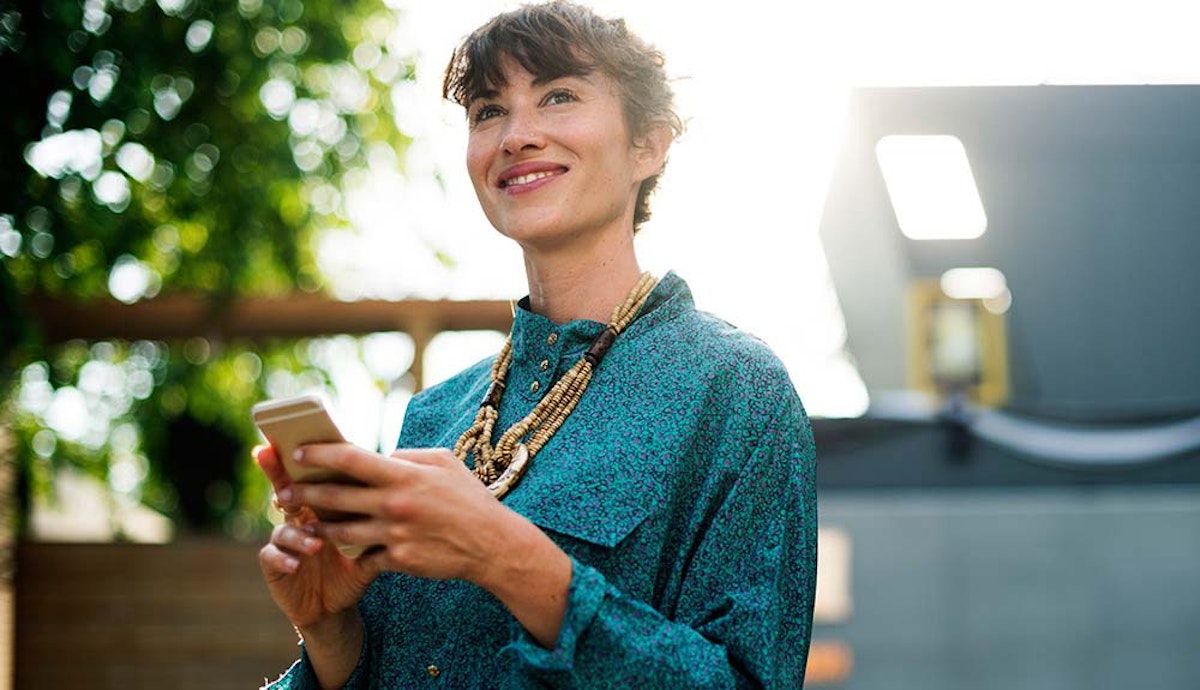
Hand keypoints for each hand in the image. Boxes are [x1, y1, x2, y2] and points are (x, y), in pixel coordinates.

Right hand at [255, 445, 378, 631]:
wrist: (336, 605)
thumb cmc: (355, 566)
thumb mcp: (370, 540)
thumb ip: (380, 514)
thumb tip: (405, 484)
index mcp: (321, 505)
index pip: (312, 475)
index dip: (303, 457)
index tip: (298, 439)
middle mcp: (298, 517)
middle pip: (285, 489)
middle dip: (278, 474)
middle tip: (279, 465)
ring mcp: (283, 540)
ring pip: (283, 527)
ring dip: (297, 533)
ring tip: (316, 543)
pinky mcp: (274, 565)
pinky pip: (272, 556)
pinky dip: (283, 558)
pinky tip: (296, 564)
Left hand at [278, 444, 511, 583]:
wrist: (491, 544)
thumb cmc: (468, 498)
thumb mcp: (444, 462)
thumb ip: (408, 457)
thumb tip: (381, 456)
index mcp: (403, 475)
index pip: (350, 459)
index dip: (319, 454)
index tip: (298, 453)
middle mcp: (394, 504)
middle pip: (334, 497)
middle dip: (303, 493)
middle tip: (283, 492)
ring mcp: (394, 534)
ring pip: (341, 531)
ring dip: (318, 526)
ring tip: (302, 522)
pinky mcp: (398, 560)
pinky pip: (365, 556)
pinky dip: (353, 551)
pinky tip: (340, 549)